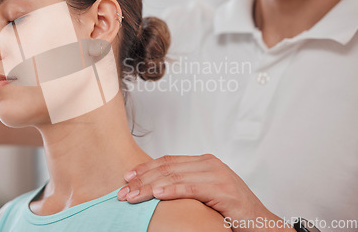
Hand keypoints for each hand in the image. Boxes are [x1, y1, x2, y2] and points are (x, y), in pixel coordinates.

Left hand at [118, 154, 294, 231]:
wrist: (261, 222)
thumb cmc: (231, 209)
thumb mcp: (206, 191)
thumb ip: (186, 184)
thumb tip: (155, 188)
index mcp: (204, 162)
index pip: (167, 161)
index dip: (145, 168)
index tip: (126, 177)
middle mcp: (209, 164)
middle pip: (167, 167)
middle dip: (141, 179)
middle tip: (122, 191)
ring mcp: (216, 174)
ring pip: (174, 176)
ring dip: (148, 187)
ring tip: (131, 196)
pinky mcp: (222, 189)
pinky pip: (190, 188)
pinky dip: (171, 190)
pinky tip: (156, 194)